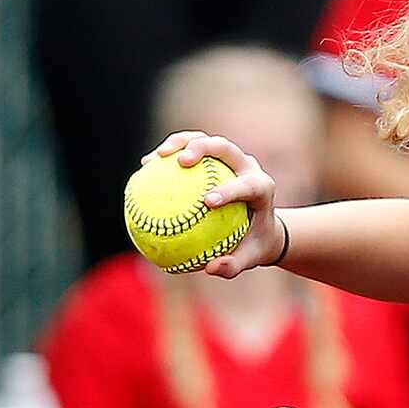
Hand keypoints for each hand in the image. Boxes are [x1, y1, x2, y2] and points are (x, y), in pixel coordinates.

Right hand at [142, 131, 287, 277]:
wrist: (262, 225)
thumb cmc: (254, 244)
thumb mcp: (249, 258)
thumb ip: (233, 266)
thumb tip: (209, 268)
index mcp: (262, 188)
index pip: (247, 185)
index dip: (229, 190)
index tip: (208, 201)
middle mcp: (248, 166)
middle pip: (224, 147)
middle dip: (202, 149)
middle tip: (181, 162)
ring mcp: (231, 158)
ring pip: (204, 139)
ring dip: (179, 143)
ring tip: (157, 157)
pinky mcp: (216, 156)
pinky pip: (189, 147)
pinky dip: (170, 153)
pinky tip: (147, 165)